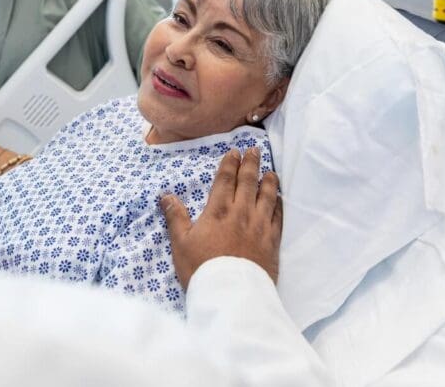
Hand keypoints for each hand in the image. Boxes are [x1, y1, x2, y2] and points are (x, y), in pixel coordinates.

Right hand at [162, 147, 282, 289]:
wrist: (230, 294)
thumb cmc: (202, 268)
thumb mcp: (181, 243)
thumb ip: (176, 217)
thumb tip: (166, 195)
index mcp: (218, 210)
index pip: (226, 180)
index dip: (230, 164)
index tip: (235, 152)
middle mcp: (242, 212)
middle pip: (248, 182)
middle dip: (251, 164)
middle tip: (255, 150)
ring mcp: (260, 226)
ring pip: (267, 196)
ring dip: (268, 181)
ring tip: (270, 171)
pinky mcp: (272, 241)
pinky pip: (278, 217)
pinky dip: (279, 204)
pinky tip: (279, 199)